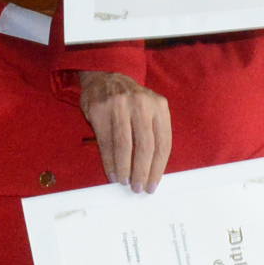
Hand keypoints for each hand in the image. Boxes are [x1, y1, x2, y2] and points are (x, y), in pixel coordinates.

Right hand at [76, 70, 172, 192]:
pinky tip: (113, 173)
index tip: (153, 184)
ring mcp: (119, 105)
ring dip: (125, 169)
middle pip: (146, 146)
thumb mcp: (150, 110)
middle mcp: (141, 104)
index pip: (163, 142)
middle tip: (139, 188)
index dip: (158, 168)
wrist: (106, 77)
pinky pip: (106, 142)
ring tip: (125, 182)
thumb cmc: (131, 101)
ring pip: (124, 146)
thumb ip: (154, 133)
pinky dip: (109, 162)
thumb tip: (152, 171)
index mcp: (159, 106)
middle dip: (142, 171)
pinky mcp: (100, 110)